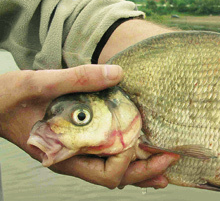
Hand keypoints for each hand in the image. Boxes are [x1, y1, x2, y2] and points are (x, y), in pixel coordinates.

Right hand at [0, 64, 177, 188]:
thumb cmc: (7, 99)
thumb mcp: (40, 83)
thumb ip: (78, 78)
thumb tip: (117, 73)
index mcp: (64, 154)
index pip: (106, 174)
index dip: (128, 160)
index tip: (138, 138)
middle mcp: (72, 159)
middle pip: (116, 177)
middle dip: (145, 171)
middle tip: (171, 159)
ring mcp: (75, 153)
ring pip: (113, 170)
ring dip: (140, 168)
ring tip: (165, 164)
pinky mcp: (77, 142)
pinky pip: (106, 155)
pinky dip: (126, 155)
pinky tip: (141, 149)